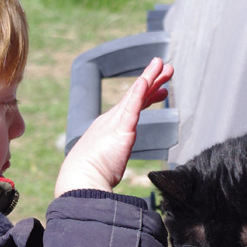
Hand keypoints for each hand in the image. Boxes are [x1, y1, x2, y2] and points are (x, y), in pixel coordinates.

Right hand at [55, 57, 172, 196]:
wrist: (80, 181)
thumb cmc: (90, 176)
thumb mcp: (105, 165)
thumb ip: (110, 161)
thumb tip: (111, 170)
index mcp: (108, 129)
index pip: (131, 108)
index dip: (146, 96)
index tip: (158, 89)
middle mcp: (111, 120)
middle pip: (135, 95)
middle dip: (151, 81)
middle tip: (166, 68)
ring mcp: (115, 123)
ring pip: (135, 95)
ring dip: (150, 78)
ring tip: (163, 65)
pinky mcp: (120, 129)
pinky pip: (132, 107)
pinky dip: (139, 92)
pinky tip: (146, 80)